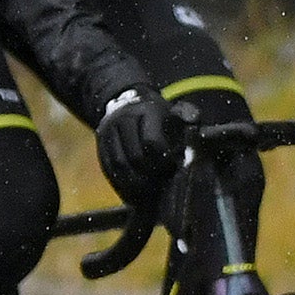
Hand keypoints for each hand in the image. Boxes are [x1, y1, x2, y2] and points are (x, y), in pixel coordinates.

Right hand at [96, 87, 181, 203]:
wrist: (127, 102)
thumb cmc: (160, 113)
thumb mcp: (176, 110)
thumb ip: (188, 115)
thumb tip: (194, 120)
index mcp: (146, 110)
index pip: (152, 142)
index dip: (163, 159)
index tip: (173, 167)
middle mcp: (123, 119)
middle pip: (134, 156)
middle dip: (149, 174)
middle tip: (161, 183)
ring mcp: (108, 132)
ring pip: (118, 164)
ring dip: (134, 182)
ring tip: (148, 192)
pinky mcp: (100, 145)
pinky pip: (108, 167)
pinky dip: (120, 182)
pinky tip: (132, 191)